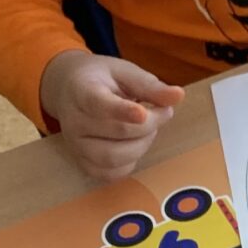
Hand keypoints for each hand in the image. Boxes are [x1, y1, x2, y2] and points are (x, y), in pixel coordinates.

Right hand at [39, 49, 184, 182]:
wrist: (69, 89)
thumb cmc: (103, 79)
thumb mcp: (126, 73)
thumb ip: (150, 86)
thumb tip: (178, 96)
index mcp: (81, 90)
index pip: (98, 104)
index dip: (121, 111)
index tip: (143, 113)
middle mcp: (74, 120)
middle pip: (117, 132)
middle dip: (150, 125)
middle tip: (163, 112)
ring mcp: (75, 145)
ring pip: (113, 157)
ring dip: (142, 145)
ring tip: (147, 130)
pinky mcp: (81, 162)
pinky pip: (108, 174)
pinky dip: (129, 163)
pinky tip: (134, 145)